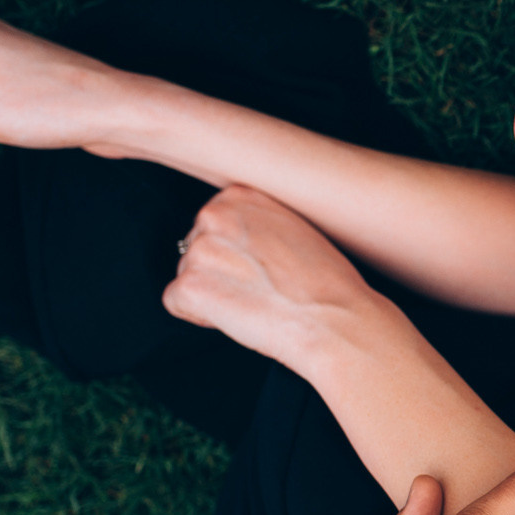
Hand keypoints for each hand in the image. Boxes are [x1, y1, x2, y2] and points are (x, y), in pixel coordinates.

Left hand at [162, 185, 384, 374]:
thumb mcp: (295, 228)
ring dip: (214, 295)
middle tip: (259, 289)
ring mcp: (200, 249)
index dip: (236, 254)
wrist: (337, 319)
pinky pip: (177, 304)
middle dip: (220, 274)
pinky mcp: (190, 286)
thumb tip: (239, 242)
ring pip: (188, 276)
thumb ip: (258, 224)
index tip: (262, 268)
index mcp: (240, 195)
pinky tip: (239, 316)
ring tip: (255, 303)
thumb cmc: (328, 283)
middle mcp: (215, 214)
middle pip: (196, 250)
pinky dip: (202, 317)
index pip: (213, 225)